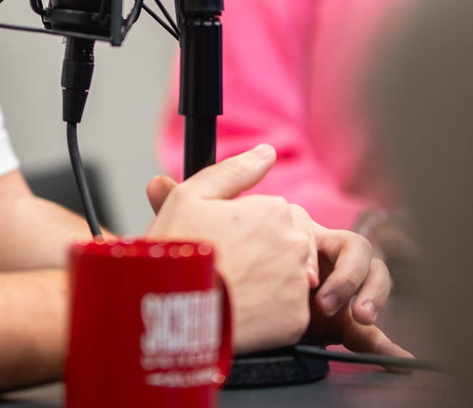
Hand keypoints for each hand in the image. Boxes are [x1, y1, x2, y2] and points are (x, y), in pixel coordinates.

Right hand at [144, 144, 410, 361]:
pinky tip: (242, 312)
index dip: (240, 230)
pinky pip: (287, 312)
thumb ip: (234, 171)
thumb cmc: (179, 253)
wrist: (173, 315)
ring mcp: (299, 283)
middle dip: (258, 255)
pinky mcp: (297, 320)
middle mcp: (295, 243)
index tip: (220, 244)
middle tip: (225, 269)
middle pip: (280, 246)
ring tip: (232, 293)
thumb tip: (266, 153)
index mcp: (274, 210)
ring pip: (286, 278)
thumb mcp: (191, 197)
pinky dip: (269, 314)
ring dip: (266, 284)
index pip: (267, 216)